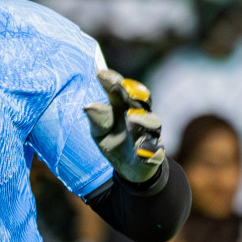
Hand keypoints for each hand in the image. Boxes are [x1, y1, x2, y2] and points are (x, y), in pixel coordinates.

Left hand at [83, 69, 165, 183]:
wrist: (129, 168)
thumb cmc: (113, 141)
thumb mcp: (100, 131)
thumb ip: (97, 119)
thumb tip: (87, 106)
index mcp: (123, 106)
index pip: (120, 88)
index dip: (112, 79)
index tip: (99, 73)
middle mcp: (140, 115)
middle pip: (141, 100)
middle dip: (134, 93)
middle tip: (126, 89)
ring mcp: (149, 133)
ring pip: (152, 123)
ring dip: (143, 120)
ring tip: (132, 118)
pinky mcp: (154, 152)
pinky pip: (154, 150)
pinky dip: (149, 150)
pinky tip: (141, 149)